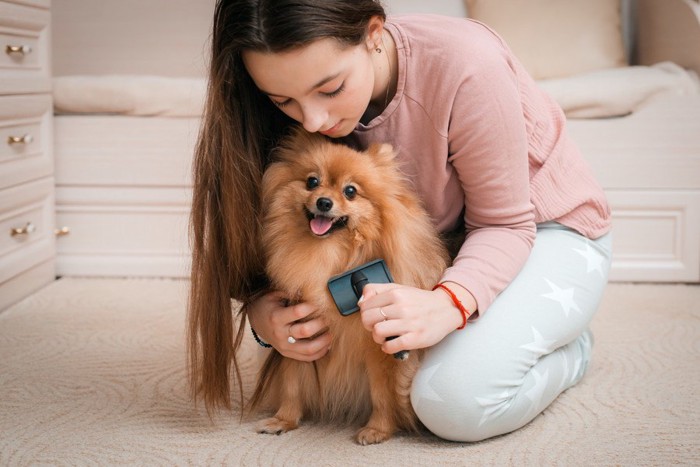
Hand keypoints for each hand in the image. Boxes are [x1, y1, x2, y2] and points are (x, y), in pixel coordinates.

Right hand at [246, 291, 330, 361]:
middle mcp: (280, 333)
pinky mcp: (287, 353)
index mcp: (276, 316)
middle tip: (329, 317)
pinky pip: (307, 358)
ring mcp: (283, 346)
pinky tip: (327, 344)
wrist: (256, 321)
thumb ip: (292, 293)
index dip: (312, 306)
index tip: (320, 302)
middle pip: (305, 331)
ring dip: (324, 341)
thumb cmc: (269, 304)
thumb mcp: (275, 295)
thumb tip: (313, 289)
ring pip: (308, 349)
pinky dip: (320, 352)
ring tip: (331, 332)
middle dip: (321, 323)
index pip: (298, 312)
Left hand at [358, 283, 473, 354]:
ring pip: (377, 332)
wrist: (446, 309)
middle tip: (377, 327)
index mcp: (396, 293)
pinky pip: (390, 346)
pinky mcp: (415, 338)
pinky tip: (392, 343)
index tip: (373, 316)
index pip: (365, 306)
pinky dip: (387, 347)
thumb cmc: (419, 301)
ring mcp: (409, 323)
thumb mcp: (398, 288)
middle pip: (368, 319)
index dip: (365, 313)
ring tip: (385, 336)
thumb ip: (376, 290)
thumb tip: (360, 302)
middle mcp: (401, 307)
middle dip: (369, 326)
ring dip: (377, 337)